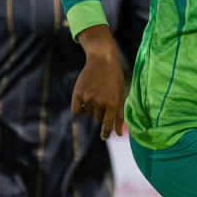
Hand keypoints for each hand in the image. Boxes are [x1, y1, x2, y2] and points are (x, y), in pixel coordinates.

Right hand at [72, 24, 125, 138]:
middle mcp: (100, 103)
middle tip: (103, 97)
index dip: (105, 132)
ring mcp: (88, 99)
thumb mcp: (120, 95)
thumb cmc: (114, 78)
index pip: (107, 125)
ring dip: (91, 108)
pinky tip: (84, 100)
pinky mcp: (78, 94)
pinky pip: (77, 110)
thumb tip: (118, 134)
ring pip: (88, 113)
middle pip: (97, 118)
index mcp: (113, 104)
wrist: (102, 60)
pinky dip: (80, 108)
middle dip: (101, 112)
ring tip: (96, 93)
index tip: (104, 136)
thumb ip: (120, 116)